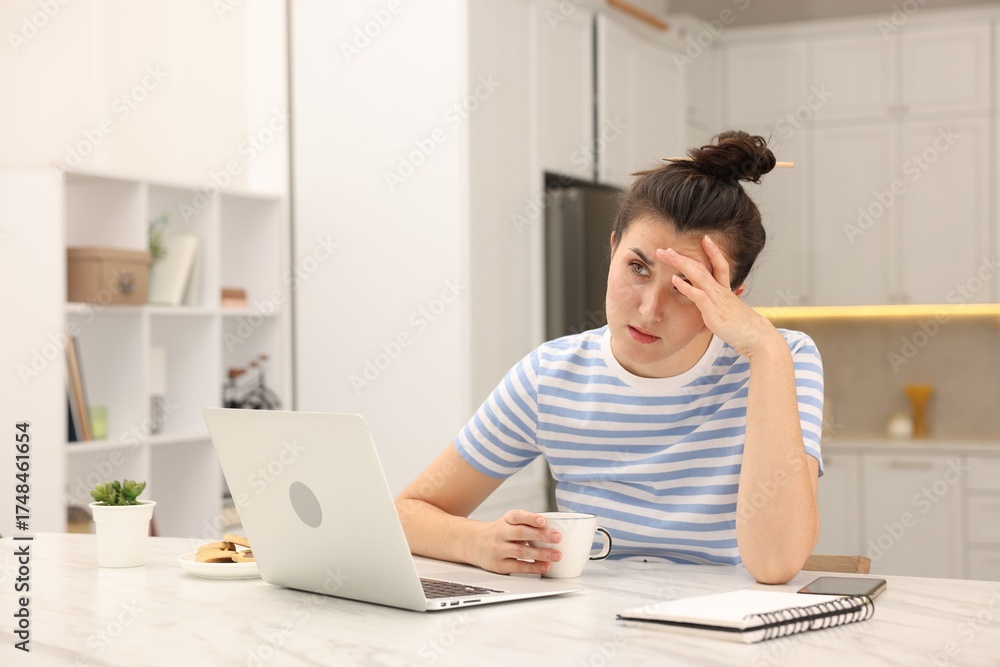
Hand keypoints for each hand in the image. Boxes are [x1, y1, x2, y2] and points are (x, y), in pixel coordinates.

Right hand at [470, 509, 562, 574]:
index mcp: (505, 520)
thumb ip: (526, 524)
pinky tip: (544, 566)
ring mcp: (498, 550)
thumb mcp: (508, 523)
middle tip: (557, 538)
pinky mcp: (498, 565)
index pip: (517, 516)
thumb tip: (551, 530)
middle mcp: (500, 533)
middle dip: (541, 535)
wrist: (474, 543)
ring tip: (556, 555)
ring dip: (540, 554)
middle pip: (520, 533)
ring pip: (520, 552)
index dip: (530, 518)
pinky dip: (533, 567)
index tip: (543, 520)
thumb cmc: (499, 532)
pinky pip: (517, 567)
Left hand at [657, 235, 778, 357]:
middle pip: (701, 267)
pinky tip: (674, 280)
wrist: (758, 339)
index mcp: (725, 291)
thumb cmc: (742, 329)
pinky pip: (698, 296)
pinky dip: (686, 287)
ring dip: (680, 264)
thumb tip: (705, 319)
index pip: (720, 266)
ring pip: (698, 276)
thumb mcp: (728, 316)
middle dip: (682, 257)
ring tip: (666, 255)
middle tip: (665, 249)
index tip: (705, 238)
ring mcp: (717, 300)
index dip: (713, 252)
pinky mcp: (714, 313)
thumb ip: (716, 313)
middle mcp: (721, 292)